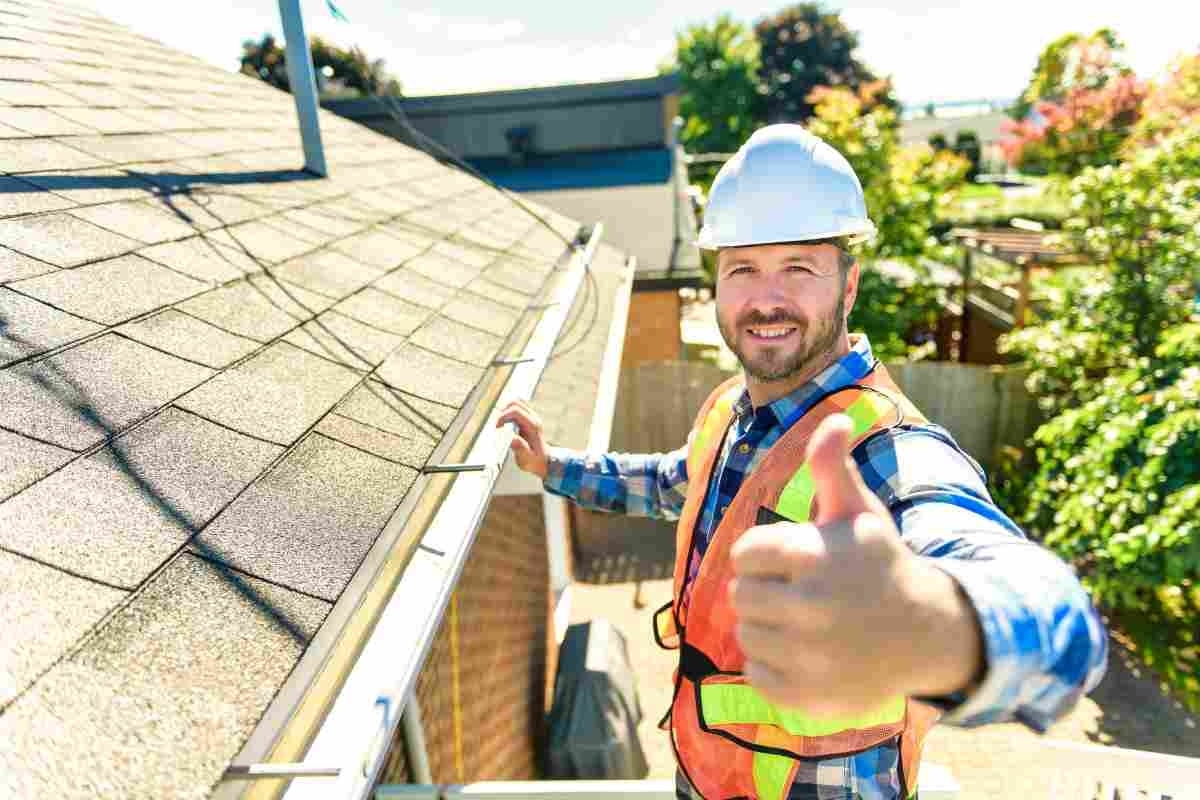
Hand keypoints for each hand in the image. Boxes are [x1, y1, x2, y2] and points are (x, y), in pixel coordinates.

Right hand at [496, 400, 549, 478]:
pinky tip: (505, 422)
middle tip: (497, 424)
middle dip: (503, 411)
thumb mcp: (526, 459)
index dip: (503, 416)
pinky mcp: (528, 418)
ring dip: (505, 410)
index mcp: (533, 426)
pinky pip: (517, 407)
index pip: (515, 411)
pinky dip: (508, 411)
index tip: (497, 427)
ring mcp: (532, 416)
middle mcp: (533, 418)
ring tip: (500, 423)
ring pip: (516, 402)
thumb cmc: (534, 461)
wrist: (544, 460)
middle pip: (515, 403)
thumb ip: (520, 449)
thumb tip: (513, 439)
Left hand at [729, 414, 983, 715]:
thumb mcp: (857, 510)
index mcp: (814, 555)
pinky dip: (774, 665)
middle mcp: (810, 607)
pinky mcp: (807, 696)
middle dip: (765, 589)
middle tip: (799, 591)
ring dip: (768, 626)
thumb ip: (832, 466)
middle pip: (741, 596)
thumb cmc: (879, 562)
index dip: (765, 553)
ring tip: (804, 620)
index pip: (744, 552)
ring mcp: (809, 657)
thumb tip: (834, 419)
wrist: (925, 632)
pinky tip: (806, 653)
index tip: (795, 558)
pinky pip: (757, 675)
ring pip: (746, 634)